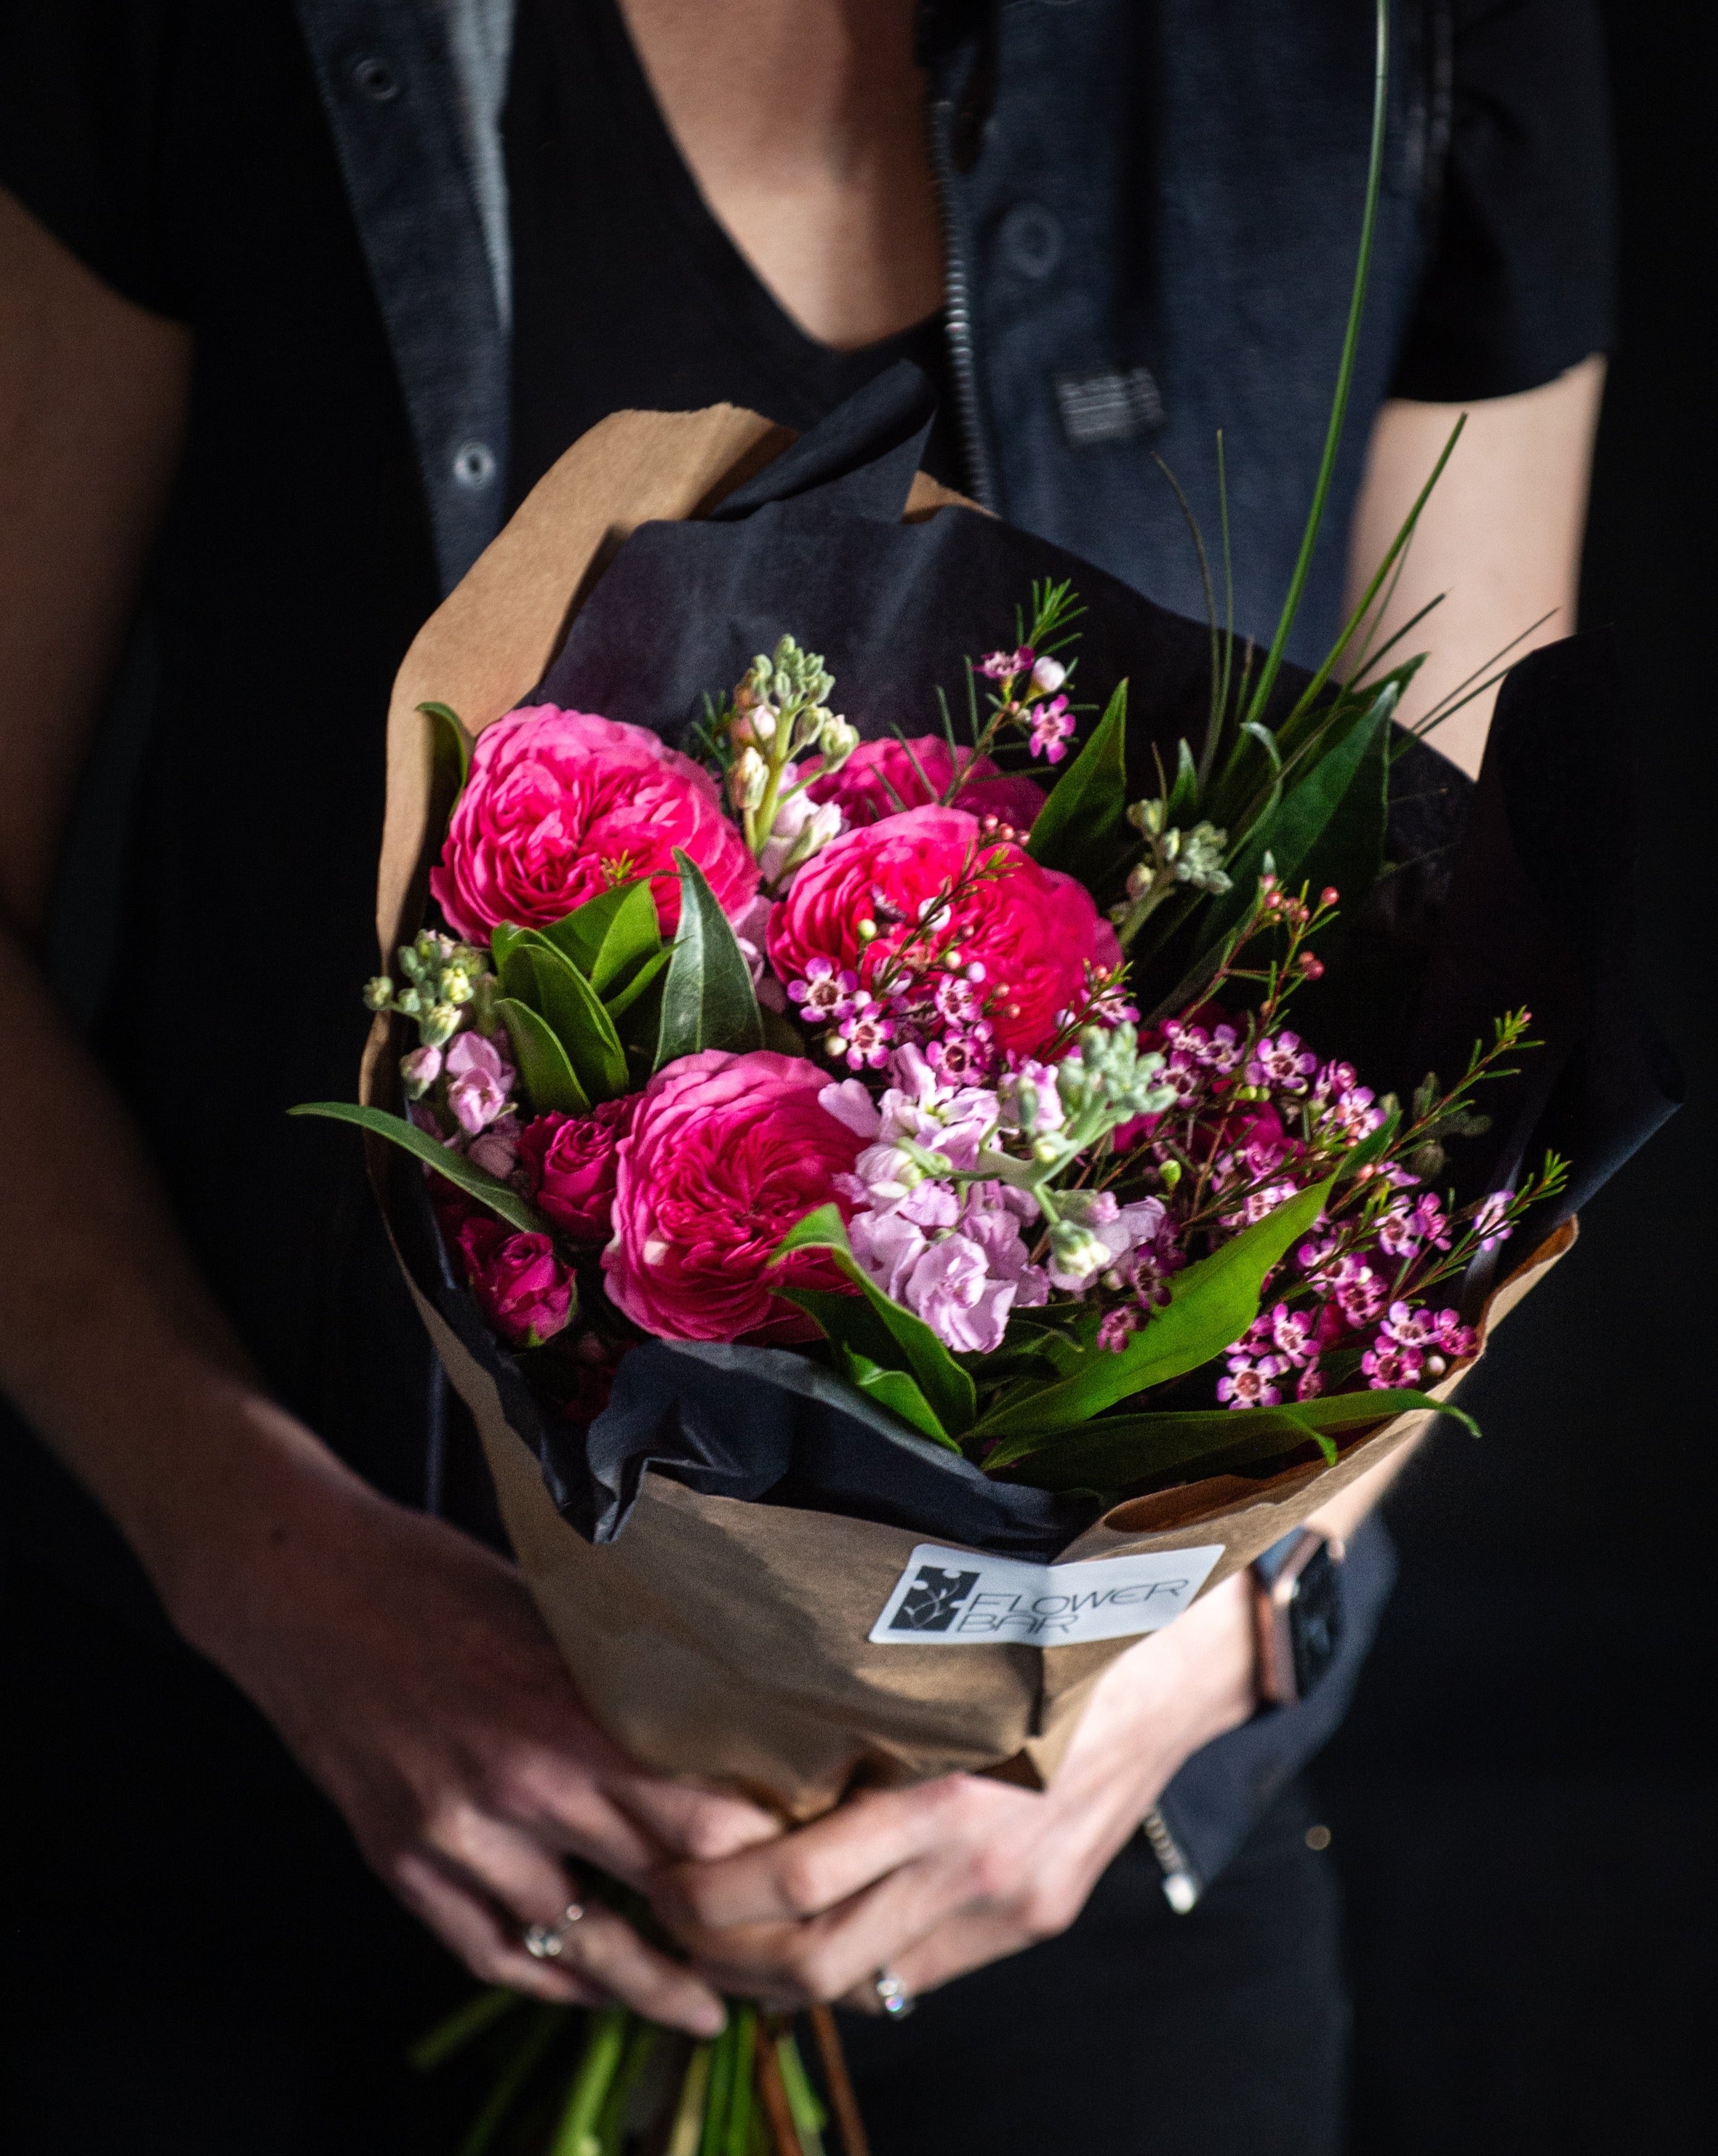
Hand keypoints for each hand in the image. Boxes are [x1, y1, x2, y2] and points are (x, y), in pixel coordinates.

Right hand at [182, 1459, 780, 2032]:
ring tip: (706, 2012)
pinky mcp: (403, 1866)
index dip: (765, 1850)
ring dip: (646, 1986)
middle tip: (785, 1952)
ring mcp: (451, 1840)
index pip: (699, 1820)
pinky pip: (490, 1951)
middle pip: (651, 1893)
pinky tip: (593, 1990)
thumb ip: (627, 1684)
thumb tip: (726, 1721)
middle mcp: (514, 1790)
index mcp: (566, 1715)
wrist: (307, 1589)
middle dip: (724, 1932)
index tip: (813, 1855)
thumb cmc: (443, 1580)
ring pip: (573, 1948)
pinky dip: (548, 1979)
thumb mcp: (557, 1615)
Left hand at [650, 1572, 1257, 2009]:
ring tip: (720, 1945)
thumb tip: (752, 1765)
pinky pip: (921, 1973)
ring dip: (778, 1979)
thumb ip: (864, 1728)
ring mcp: (1012, 1905)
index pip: (796, 1880)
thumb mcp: (945, 1672)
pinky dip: (857, 1970)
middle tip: (667, 1920)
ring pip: (863, 1984)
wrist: (1174, 1670)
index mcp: (947, 1791)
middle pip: (816, 1959)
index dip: (713, 1893)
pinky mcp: (1039, 1918)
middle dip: (724, 1955)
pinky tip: (816, 1941)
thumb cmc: (1044, 1641)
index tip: (660, 1871)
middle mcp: (978, 1865)